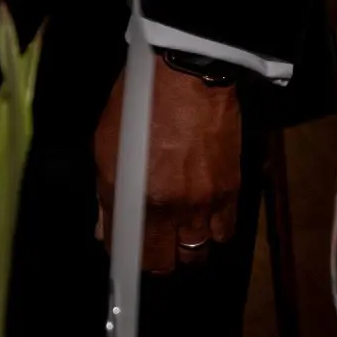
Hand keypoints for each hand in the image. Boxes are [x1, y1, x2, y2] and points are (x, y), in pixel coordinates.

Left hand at [93, 55, 243, 274]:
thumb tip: (105, 226)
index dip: (125, 258)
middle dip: (157, 258)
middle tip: (155, 241)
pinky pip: (224, 231)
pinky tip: (206, 215)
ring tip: (182, 229)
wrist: (187, 74)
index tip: (127, 251)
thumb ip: (106, 193)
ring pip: (197, 253)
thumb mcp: (106, 144)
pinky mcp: (230, 191)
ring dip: (187, 247)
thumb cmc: (139, 102)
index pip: (127, 253)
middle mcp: (168, 208)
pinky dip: (214, 230)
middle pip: (164, 262)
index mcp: (132, 196)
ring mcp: (202, 202)